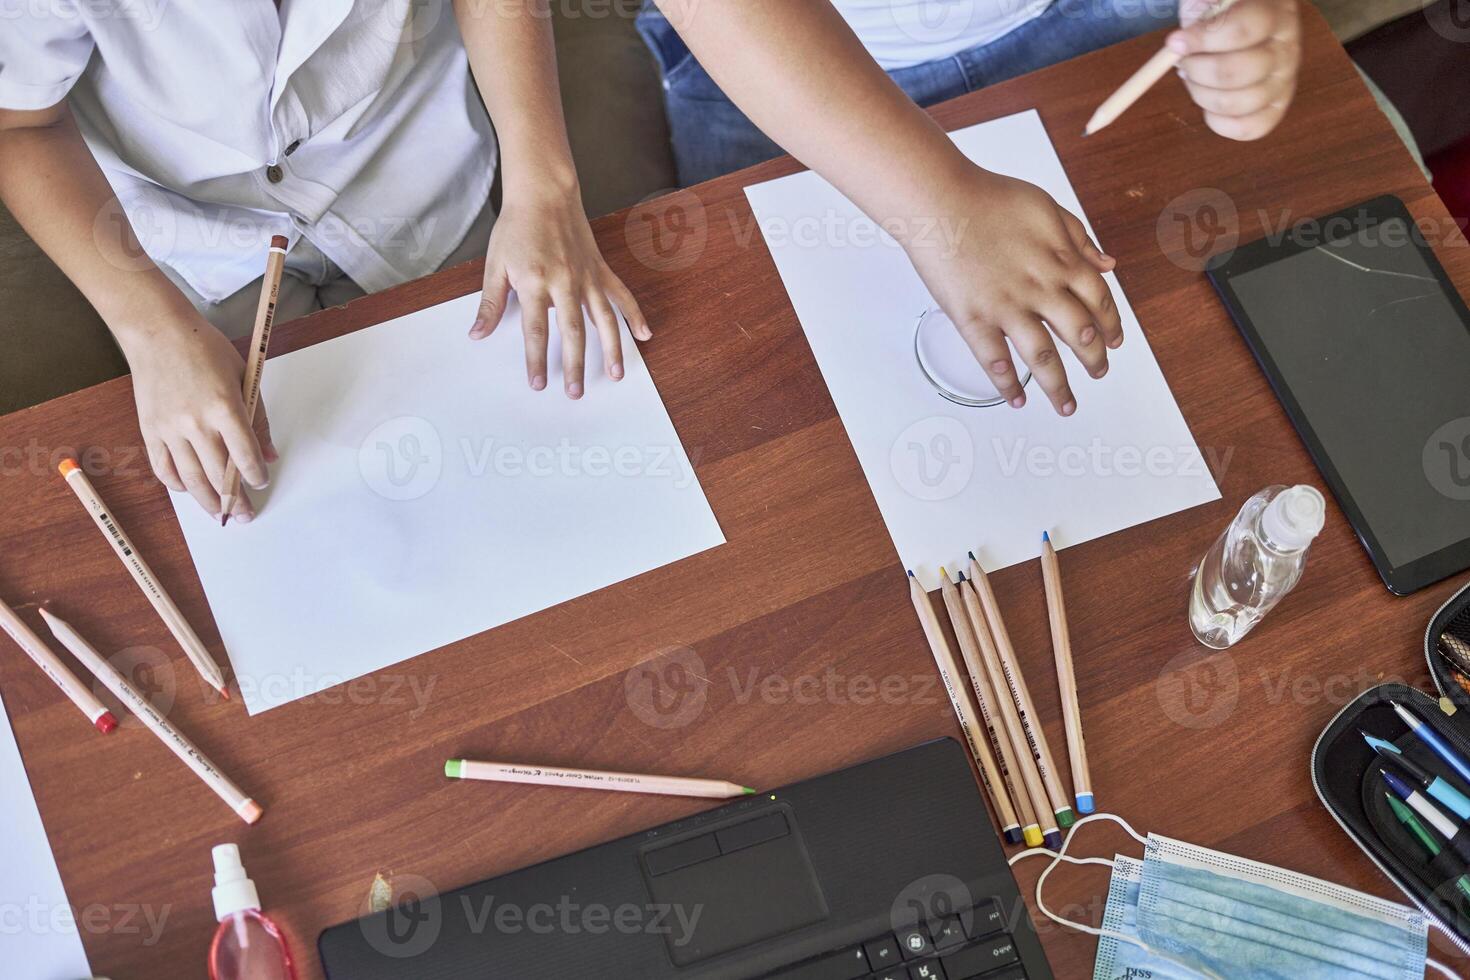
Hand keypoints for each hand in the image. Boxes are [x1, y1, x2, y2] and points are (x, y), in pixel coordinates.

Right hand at [126, 309, 276, 522]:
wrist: (158, 333)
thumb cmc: (206, 349)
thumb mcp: (245, 377)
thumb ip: (259, 419)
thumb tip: (269, 456)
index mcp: (225, 407)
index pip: (245, 456)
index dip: (255, 475)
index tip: (260, 482)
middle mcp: (196, 422)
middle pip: (218, 474)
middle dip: (234, 499)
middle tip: (245, 514)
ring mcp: (170, 428)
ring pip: (190, 478)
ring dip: (207, 501)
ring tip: (219, 513)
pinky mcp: (150, 430)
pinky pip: (163, 468)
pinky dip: (177, 485)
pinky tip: (190, 490)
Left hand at [469, 190, 651, 397]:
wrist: (544, 193)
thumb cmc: (517, 227)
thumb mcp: (495, 264)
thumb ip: (491, 303)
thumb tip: (478, 334)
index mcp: (535, 282)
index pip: (536, 331)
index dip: (537, 360)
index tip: (539, 383)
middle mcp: (565, 282)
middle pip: (573, 332)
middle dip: (575, 365)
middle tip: (575, 391)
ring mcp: (587, 277)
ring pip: (603, 320)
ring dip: (610, 349)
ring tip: (615, 374)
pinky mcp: (600, 270)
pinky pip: (621, 296)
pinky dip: (634, 315)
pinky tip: (643, 335)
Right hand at [902, 169, 1122, 415]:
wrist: (941, 201)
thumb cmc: (989, 198)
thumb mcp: (1046, 207)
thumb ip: (1078, 237)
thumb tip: (1107, 263)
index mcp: (1062, 261)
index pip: (1100, 300)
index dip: (1111, 324)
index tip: (1114, 341)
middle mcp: (1041, 289)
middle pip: (1080, 334)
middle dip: (1094, 360)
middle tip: (1098, 374)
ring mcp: (1007, 307)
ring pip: (1043, 357)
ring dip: (1058, 385)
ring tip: (1066, 405)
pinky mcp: (974, 319)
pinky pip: (995, 361)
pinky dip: (1008, 384)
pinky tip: (1017, 399)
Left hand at [1169, 0, 1299, 140]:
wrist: (1242, 19)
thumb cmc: (1222, 8)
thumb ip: (1201, 12)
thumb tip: (1179, 44)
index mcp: (1274, 12)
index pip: (1243, 28)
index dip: (1205, 38)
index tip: (1175, 42)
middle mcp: (1287, 48)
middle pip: (1239, 71)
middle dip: (1197, 70)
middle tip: (1183, 62)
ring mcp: (1285, 80)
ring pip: (1240, 103)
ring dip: (1202, 95)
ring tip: (1194, 79)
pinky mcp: (1277, 106)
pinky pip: (1251, 128)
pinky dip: (1220, 123)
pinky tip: (1208, 106)